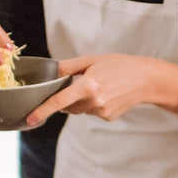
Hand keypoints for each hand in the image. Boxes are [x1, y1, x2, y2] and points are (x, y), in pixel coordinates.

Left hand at [27, 55, 170, 123]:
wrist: (146, 80)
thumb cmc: (120, 65)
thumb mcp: (92, 59)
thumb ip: (69, 67)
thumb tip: (52, 73)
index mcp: (89, 85)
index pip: (60, 100)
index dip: (43, 110)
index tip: (31, 118)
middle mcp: (95, 101)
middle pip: (68, 106)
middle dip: (67, 98)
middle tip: (79, 83)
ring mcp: (102, 111)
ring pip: (79, 110)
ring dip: (81, 100)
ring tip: (98, 86)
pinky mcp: (108, 117)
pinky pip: (91, 112)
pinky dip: (93, 104)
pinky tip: (106, 94)